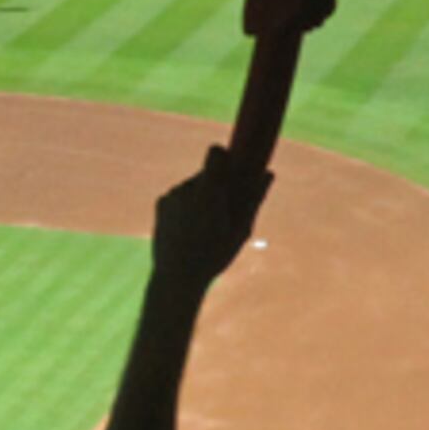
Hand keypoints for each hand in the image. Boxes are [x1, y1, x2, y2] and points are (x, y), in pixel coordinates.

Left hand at [149, 148, 270, 288]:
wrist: (176, 277)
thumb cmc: (214, 255)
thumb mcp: (240, 230)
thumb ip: (253, 198)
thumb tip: (268, 173)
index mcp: (209, 192)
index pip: (215, 152)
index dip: (224, 157)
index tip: (231, 169)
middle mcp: (187, 188)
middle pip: (206, 172)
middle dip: (215, 185)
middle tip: (223, 211)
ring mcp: (171, 195)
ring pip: (192, 185)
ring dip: (200, 197)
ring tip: (205, 226)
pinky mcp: (160, 203)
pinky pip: (178, 195)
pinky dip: (185, 205)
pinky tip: (188, 229)